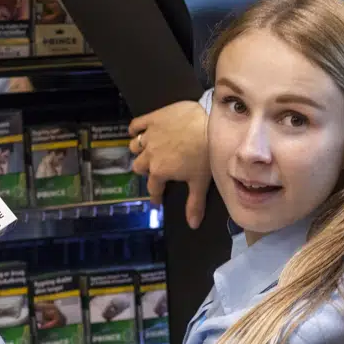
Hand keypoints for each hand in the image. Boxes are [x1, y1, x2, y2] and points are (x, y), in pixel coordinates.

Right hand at [128, 101, 209, 228]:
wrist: (209, 122)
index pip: (152, 187)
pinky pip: (136, 124)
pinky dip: (135, 129)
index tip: (157, 199)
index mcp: (160, 171)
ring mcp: (150, 135)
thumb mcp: (201, 181)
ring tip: (147, 152)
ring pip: (135, 146)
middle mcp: (150, 155)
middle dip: (145, 171)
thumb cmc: (205, 153)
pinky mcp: (153, 118)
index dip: (155, 195)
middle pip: (139, 166)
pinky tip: (137, 132)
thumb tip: (193, 225)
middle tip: (156, 171)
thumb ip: (195, 204)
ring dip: (139, 151)